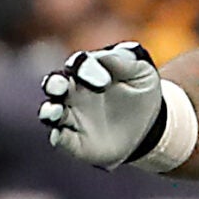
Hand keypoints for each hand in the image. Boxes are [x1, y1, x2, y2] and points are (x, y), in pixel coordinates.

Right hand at [40, 43, 168, 168]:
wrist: (149, 125)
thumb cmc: (140, 92)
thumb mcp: (142, 73)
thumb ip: (124, 62)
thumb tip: (104, 56)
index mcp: (88, 72)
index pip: (79, 64)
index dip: (86, 69)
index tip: (106, 82)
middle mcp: (74, 93)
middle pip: (54, 84)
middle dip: (54, 84)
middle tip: (60, 86)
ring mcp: (72, 117)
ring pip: (50, 112)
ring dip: (49, 111)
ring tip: (54, 111)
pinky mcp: (75, 141)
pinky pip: (61, 139)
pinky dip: (58, 137)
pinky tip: (59, 136)